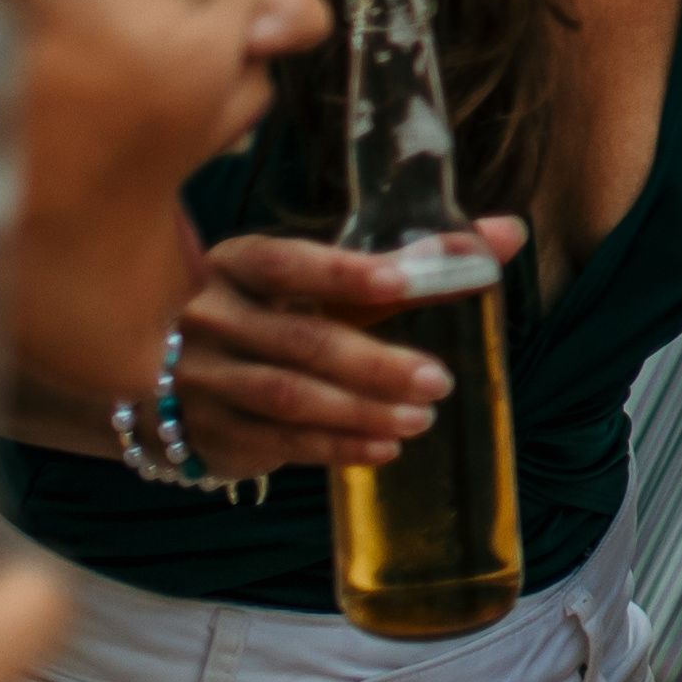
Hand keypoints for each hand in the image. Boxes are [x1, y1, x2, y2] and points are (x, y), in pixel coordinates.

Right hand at [140, 228, 486, 474]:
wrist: (173, 379)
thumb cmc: (272, 313)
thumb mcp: (319, 281)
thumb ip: (407, 261)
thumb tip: (508, 233)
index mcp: (237, 264)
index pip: (287, 263)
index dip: (343, 274)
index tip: (403, 282)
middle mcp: (211, 317)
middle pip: (300, 340)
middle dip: (374, 363)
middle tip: (439, 379)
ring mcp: (203, 379)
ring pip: (289, 397)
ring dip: (360, 411)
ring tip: (422, 417)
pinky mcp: (210, 432)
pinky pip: (280, 442)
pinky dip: (337, 448)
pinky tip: (385, 447)